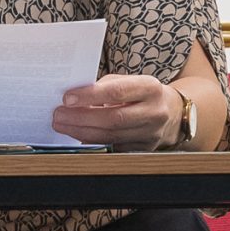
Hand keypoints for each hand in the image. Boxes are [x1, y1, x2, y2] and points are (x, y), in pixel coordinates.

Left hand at [54, 74, 179, 150]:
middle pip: (112, 119)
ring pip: (110, 136)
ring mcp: (151, 134)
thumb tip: (74, 99)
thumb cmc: (142, 93)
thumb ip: (106, 87)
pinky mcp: (144, 149)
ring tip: (62, 125)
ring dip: (81, 132)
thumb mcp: (130, 82)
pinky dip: (92, 142)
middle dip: (80, 118)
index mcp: (150, 88)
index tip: (67, 98)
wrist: (171, 112)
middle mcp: (154, 112)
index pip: (117, 92)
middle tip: (58, 115)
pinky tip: (77, 136)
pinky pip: (113, 147)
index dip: (90, 96)